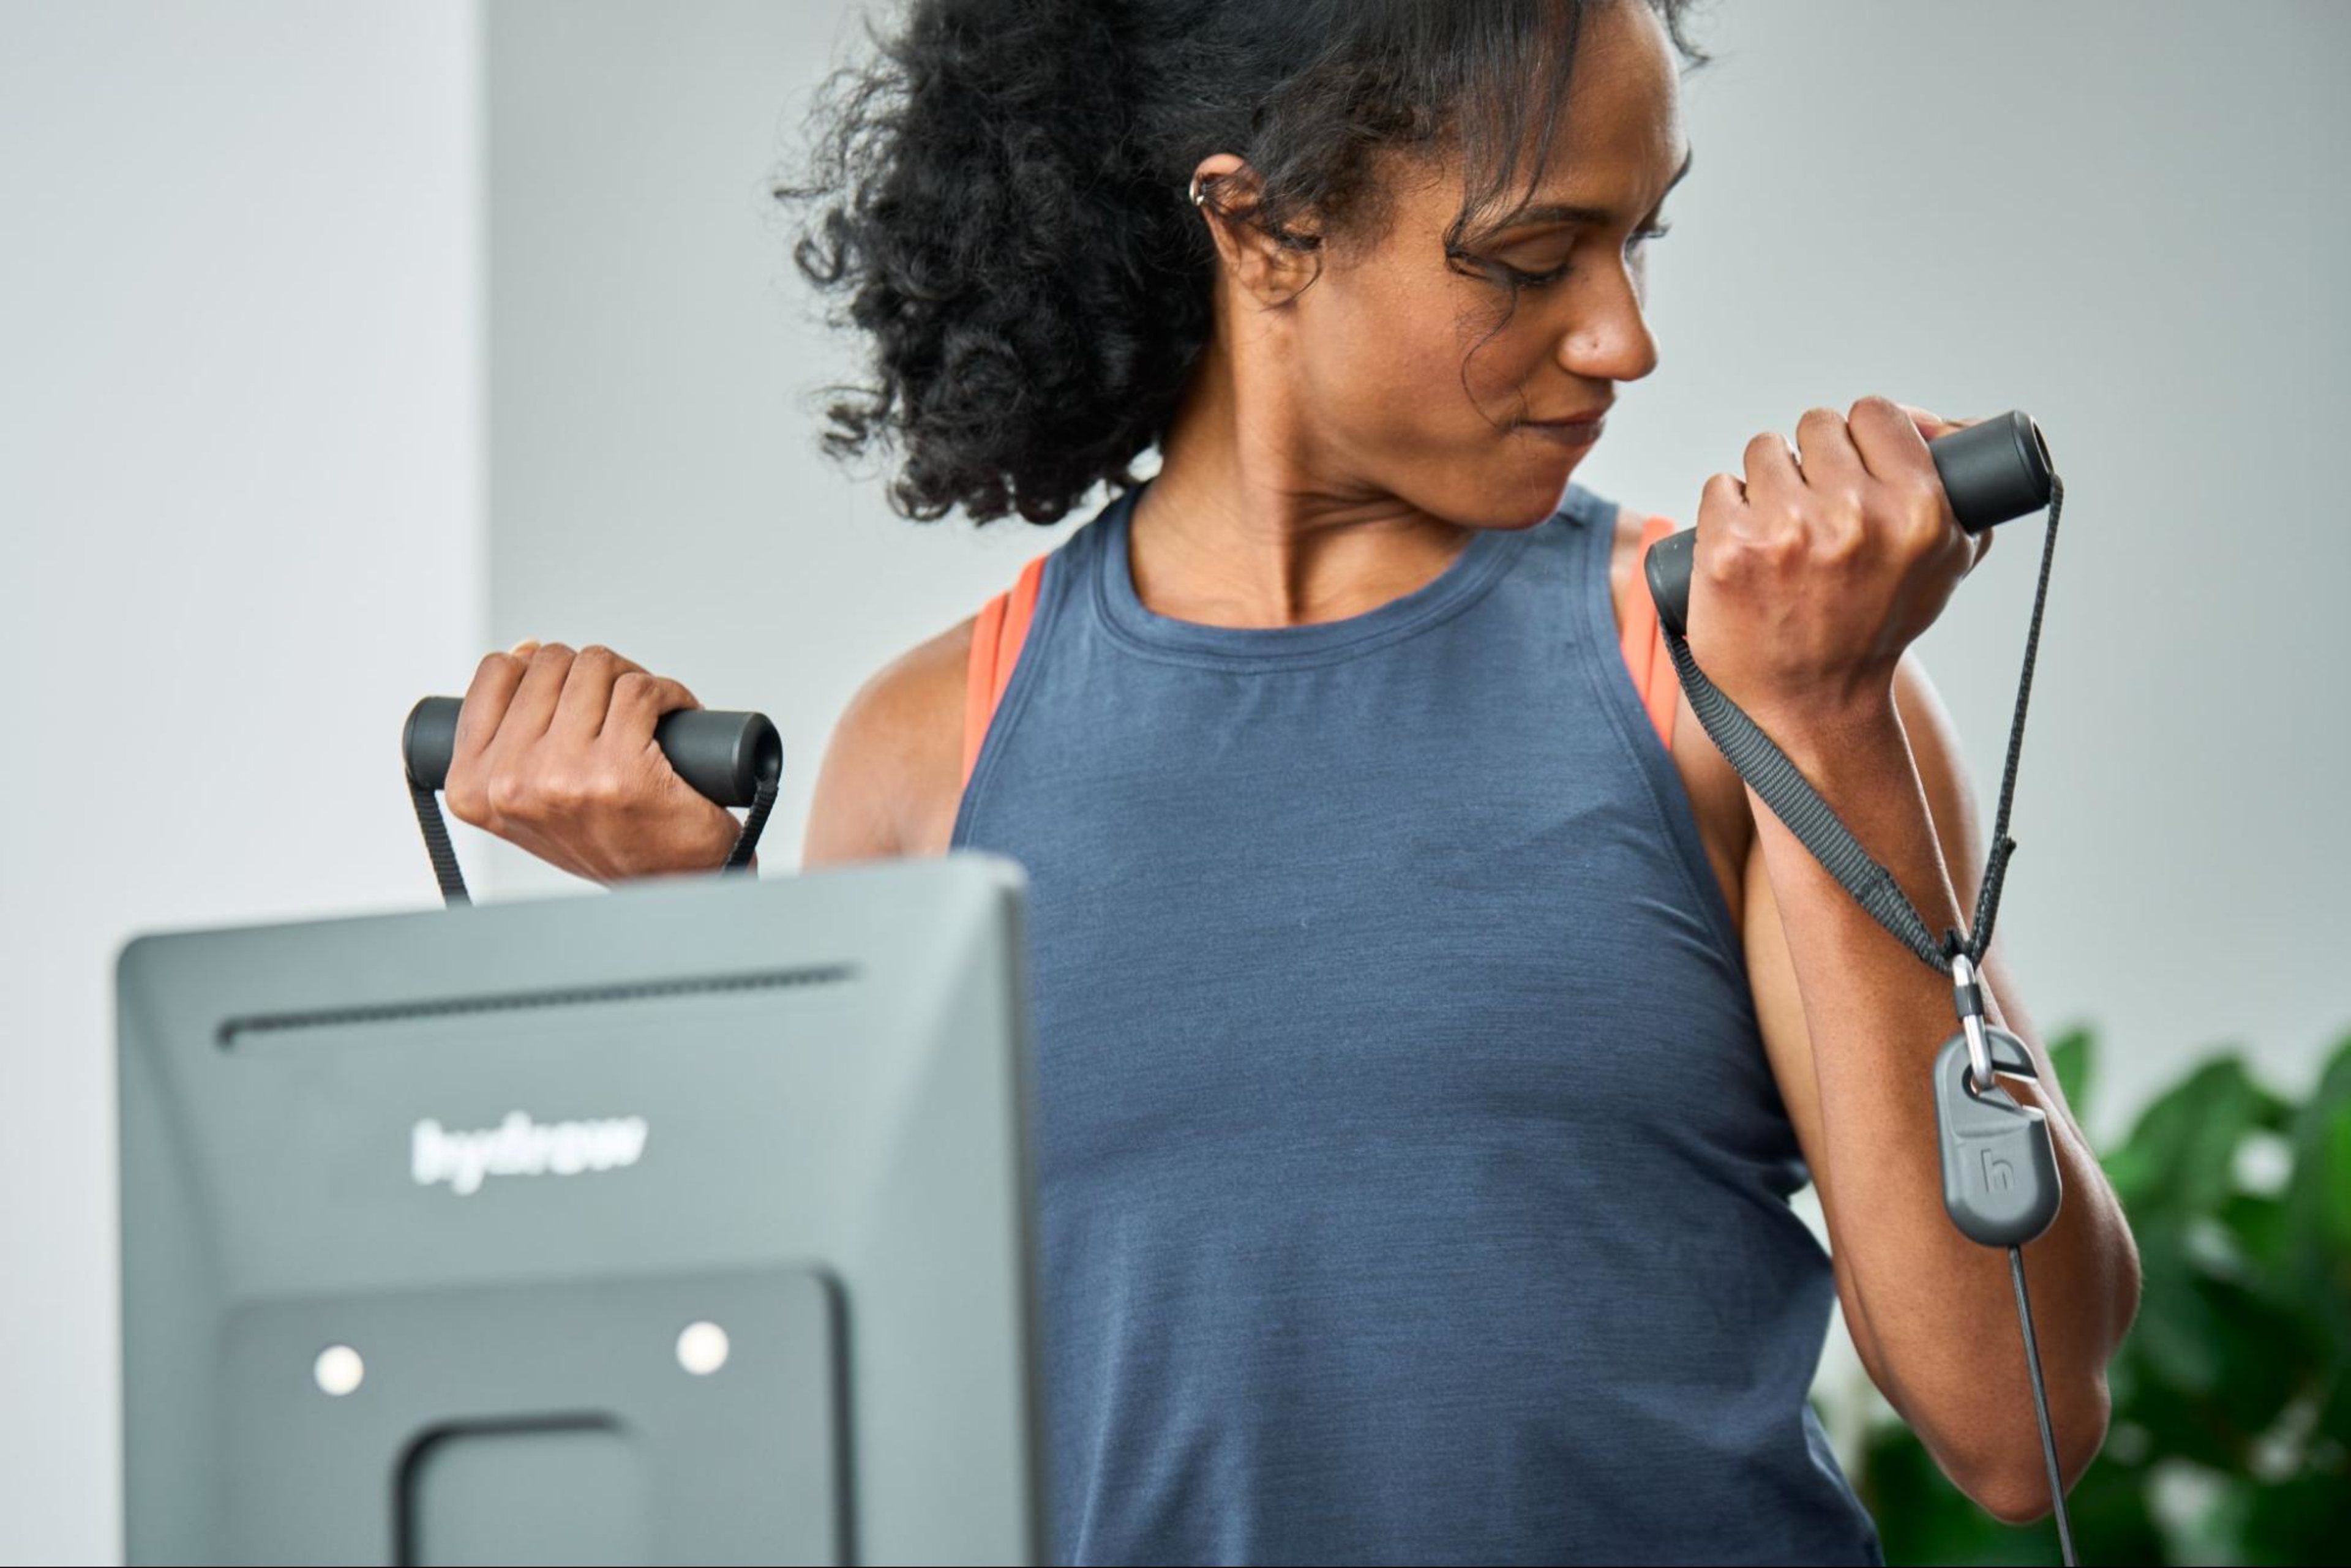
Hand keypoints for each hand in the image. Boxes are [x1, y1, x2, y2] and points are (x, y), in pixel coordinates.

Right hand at [443, 640, 744, 883]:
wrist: (669, 885)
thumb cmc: (605, 836)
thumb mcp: (528, 793)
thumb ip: (507, 733)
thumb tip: (522, 651)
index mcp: (474, 786)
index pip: (496, 672)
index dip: (542, 667)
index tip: (571, 692)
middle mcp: (512, 783)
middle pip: (551, 662)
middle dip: (592, 672)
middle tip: (617, 706)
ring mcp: (564, 776)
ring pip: (597, 666)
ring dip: (630, 678)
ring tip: (645, 713)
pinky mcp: (620, 770)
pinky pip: (641, 689)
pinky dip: (668, 692)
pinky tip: (676, 714)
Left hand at [1682, 395, 1991, 735]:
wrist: (1816, 701)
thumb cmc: (1878, 626)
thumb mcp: (1945, 561)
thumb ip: (1962, 489)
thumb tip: (1944, 422)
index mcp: (1917, 509)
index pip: (1876, 413)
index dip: (1862, 434)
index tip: (1853, 463)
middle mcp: (1854, 515)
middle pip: (1817, 426)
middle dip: (1813, 459)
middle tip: (1815, 503)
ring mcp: (1786, 530)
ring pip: (1765, 449)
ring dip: (1767, 478)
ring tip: (1780, 527)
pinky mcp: (1728, 548)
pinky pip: (1720, 484)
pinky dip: (1727, 508)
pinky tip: (1744, 544)